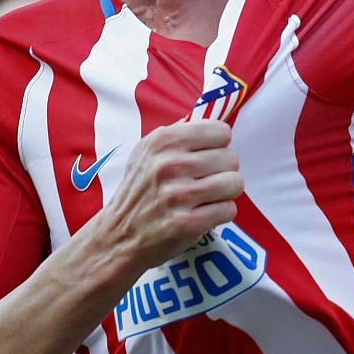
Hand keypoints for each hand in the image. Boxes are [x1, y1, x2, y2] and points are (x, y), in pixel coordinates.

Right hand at [97, 120, 243, 268]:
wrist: (118, 236)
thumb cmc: (140, 191)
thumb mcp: (147, 152)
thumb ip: (179, 134)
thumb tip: (214, 118)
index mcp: (163, 141)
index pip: (221, 131)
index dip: (218, 146)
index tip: (207, 157)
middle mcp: (170, 165)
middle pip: (231, 158)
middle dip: (223, 171)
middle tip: (205, 181)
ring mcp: (179, 195)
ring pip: (235, 183)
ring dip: (226, 193)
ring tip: (208, 197)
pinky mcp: (188, 224)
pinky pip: (229, 210)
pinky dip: (221, 213)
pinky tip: (204, 214)